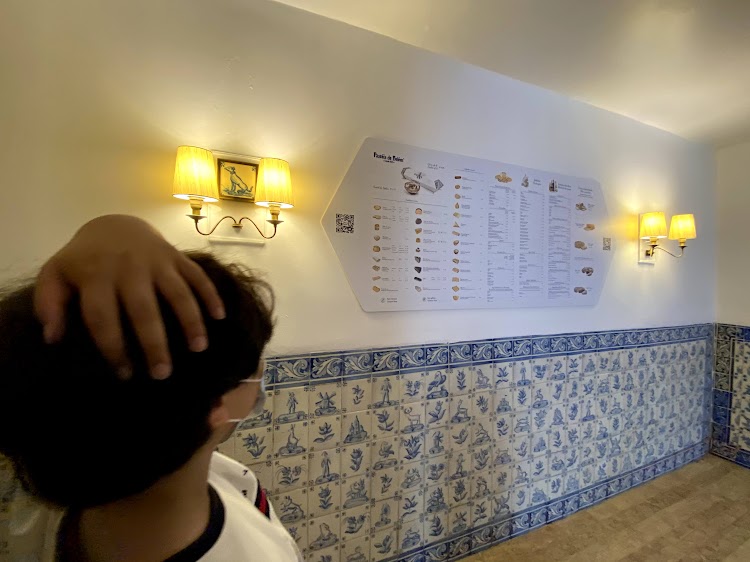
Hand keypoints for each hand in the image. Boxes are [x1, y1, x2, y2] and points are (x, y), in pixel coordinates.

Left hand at [34, 215, 224, 378]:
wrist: (112, 224)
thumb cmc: (84, 260)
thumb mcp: (55, 275)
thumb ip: (49, 303)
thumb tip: (52, 338)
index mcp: (96, 276)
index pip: (103, 318)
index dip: (113, 348)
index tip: (125, 373)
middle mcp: (128, 268)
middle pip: (143, 310)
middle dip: (154, 344)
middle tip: (163, 374)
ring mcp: (156, 260)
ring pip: (177, 293)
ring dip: (190, 321)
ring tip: (198, 348)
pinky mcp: (176, 256)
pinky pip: (197, 275)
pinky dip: (210, 294)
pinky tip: (219, 317)